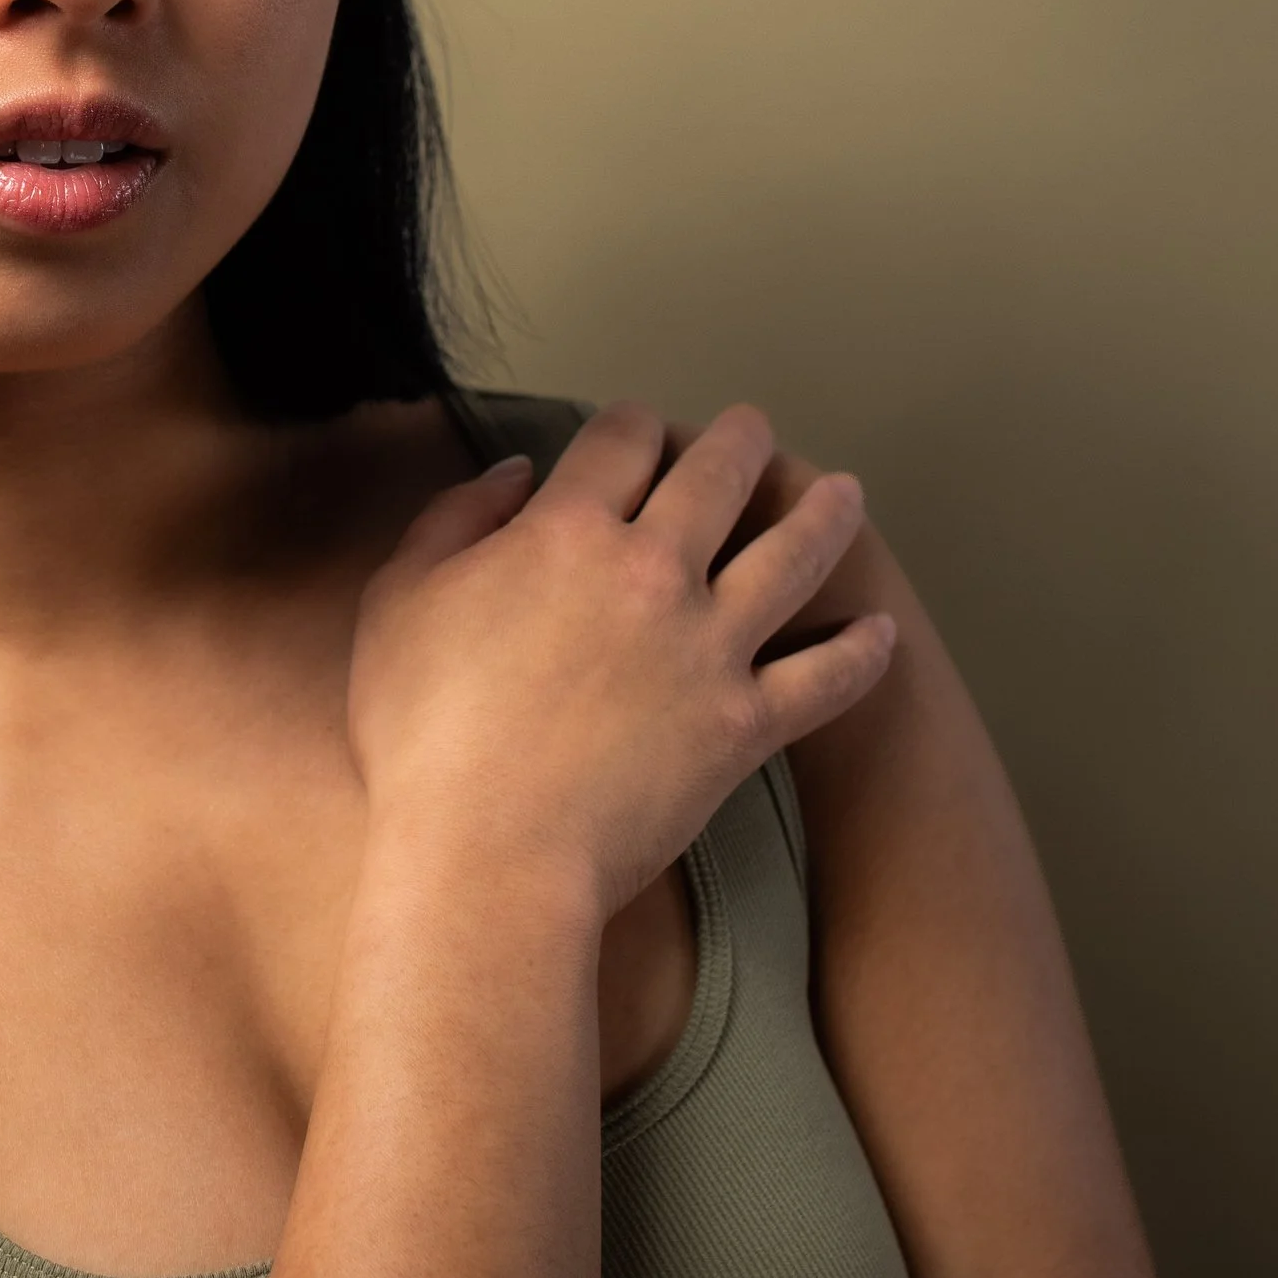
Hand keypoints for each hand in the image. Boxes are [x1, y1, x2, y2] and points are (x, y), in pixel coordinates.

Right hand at [348, 403, 894, 920]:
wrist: (488, 854)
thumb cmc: (422, 736)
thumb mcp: (399, 602)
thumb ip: (454, 520)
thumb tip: (515, 476)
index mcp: (567, 531)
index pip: (620, 441)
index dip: (632, 423)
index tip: (637, 427)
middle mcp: (653, 570)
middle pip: (719, 476)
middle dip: (739, 442)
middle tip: (753, 432)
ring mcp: (710, 646)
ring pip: (795, 555)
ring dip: (825, 515)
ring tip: (844, 493)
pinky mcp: (745, 722)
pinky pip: (825, 677)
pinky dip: (859, 652)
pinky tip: (878, 632)